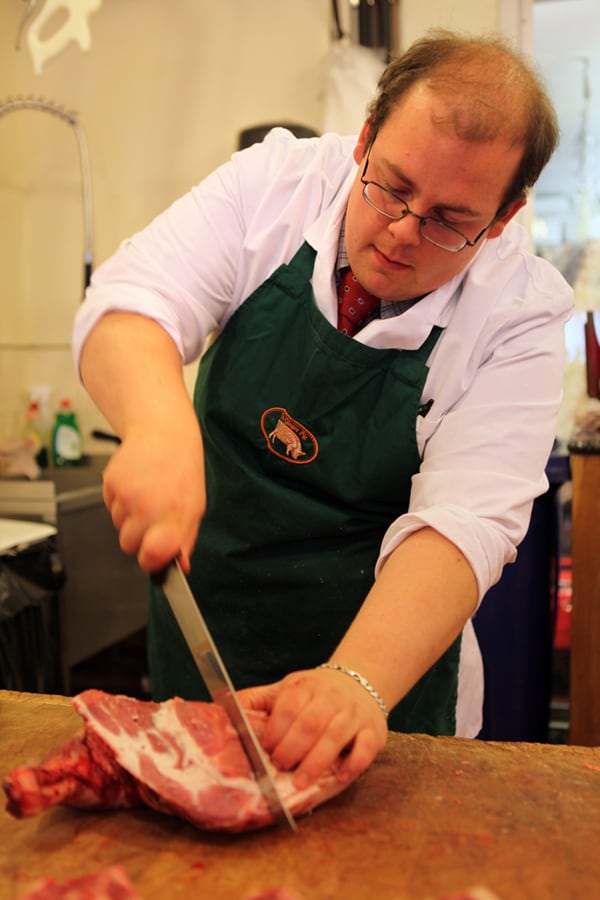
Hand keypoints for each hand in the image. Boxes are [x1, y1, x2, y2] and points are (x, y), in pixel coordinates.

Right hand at [102, 419, 205, 572]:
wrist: (164, 433)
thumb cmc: (182, 471)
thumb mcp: (195, 507)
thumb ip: (185, 540)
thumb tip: (180, 567)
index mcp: (175, 516)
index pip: (152, 556)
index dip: (150, 560)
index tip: (153, 554)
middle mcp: (149, 507)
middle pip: (128, 546)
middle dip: (138, 537)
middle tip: (151, 516)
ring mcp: (128, 495)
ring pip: (117, 526)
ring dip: (128, 516)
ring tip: (146, 493)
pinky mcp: (111, 483)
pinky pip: (109, 506)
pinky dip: (119, 500)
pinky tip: (135, 484)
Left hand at [239, 667, 387, 789]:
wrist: (360, 680)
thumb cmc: (317, 692)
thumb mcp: (287, 688)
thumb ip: (259, 699)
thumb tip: (222, 705)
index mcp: (307, 687)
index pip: (290, 706)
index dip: (276, 729)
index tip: (264, 748)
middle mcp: (332, 698)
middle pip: (311, 722)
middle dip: (292, 748)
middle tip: (279, 767)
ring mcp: (354, 715)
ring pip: (336, 736)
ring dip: (317, 761)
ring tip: (300, 782)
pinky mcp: (374, 731)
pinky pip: (366, 747)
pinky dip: (354, 763)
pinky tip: (340, 776)